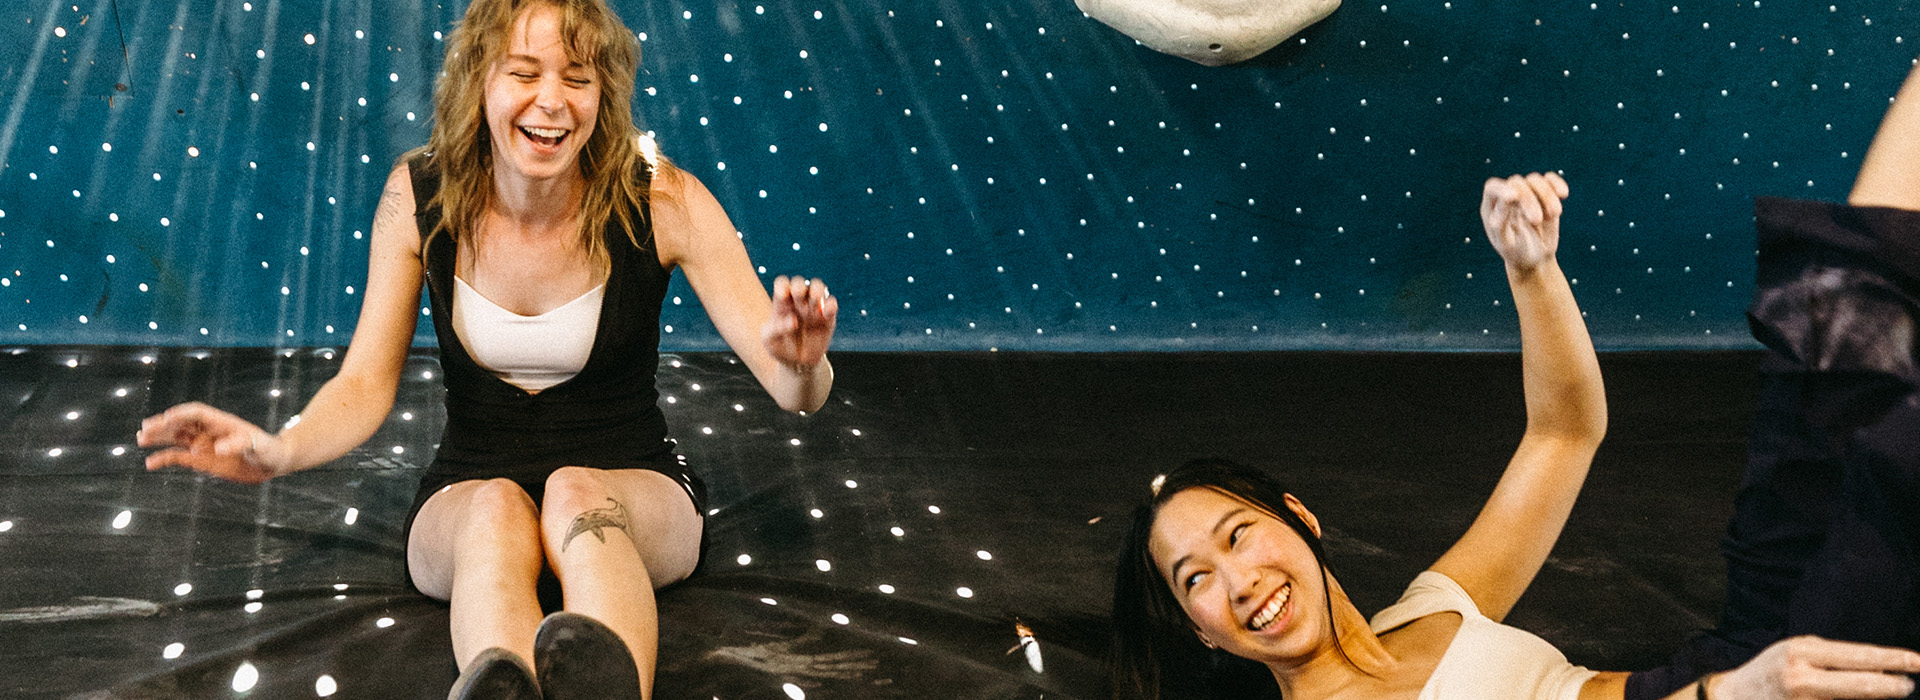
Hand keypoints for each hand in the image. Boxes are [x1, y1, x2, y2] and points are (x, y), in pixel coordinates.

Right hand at [137, 402, 285, 483]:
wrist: (273, 462)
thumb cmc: (268, 449)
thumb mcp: (258, 446)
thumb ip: (240, 444)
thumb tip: (218, 448)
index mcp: (221, 422)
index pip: (197, 412)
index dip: (182, 413)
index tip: (168, 418)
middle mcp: (208, 431)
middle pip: (181, 423)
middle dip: (163, 425)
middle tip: (145, 428)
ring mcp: (203, 445)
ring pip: (175, 438)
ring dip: (159, 438)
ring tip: (141, 439)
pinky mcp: (201, 460)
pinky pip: (178, 457)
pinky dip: (164, 459)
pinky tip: (150, 463)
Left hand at [762, 275, 837, 369]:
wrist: (797, 364)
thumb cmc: (779, 348)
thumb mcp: (769, 341)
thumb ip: (775, 329)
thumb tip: (793, 320)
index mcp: (782, 302)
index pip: (783, 283)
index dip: (783, 285)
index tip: (783, 296)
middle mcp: (798, 302)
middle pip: (800, 283)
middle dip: (799, 287)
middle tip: (797, 297)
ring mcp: (814, 308)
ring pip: (819, 287)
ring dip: (817, 290)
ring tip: (815, 300)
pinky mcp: (828, 318)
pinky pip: (832, 304)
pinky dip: (831, 304)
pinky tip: (826, 313)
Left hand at [1480, 172, 1568, 273]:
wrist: (1536, 260)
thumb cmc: (1516, 253)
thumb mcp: (1505, 244)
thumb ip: (1499, 224)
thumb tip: (1503, 204)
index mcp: (1492, 207)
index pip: (1492, 188)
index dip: (1502, 189)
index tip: (1514, 196)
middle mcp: (1507, 197)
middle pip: (1517, 183)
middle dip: (1528, 199)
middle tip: (1536, 221)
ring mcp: (1526, 194)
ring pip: (1535, 180)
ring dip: (1546, 194)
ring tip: (1555, 214)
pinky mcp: (1544, 195)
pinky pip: (1550, 180)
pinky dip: (1557, 183)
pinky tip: (1563, 194)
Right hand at [1710, 636, 1919, 699]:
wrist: (1731, 697)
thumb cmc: (1769, 672)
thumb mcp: (1794, 651)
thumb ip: (1828, 656)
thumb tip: (1874, 664)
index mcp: (1801, 652)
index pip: (1858, 655)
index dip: (1892, 659)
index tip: (1917, 661)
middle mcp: (1801, 677)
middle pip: (1861, 684)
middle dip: (1892, 686)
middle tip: (1910, 685)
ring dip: (1872, 698)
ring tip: (1887, 691)